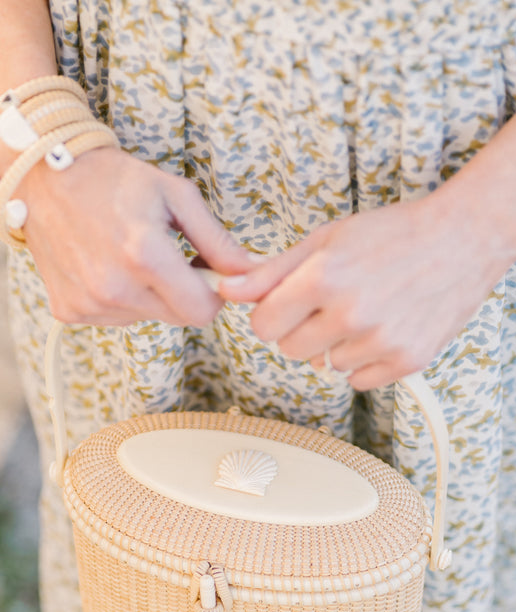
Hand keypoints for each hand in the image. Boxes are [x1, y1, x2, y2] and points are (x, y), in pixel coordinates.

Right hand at [18, 146, 252, 325]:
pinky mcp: (70, 311)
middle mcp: (114, 287)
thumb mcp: (177, 196)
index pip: (202, 312)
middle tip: (169, 258)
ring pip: (148, 319)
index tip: (205, 272)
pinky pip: (116, 319)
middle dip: (183, 294)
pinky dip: (121, 298)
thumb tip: (254, 273)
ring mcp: (89, 303)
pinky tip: (107, 266)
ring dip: (151, 296)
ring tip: (131, 256)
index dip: (213, 295)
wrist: (48, 177)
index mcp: (145, 256)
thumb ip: (218, 241)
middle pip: (178, 319)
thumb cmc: (118, 180)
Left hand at [219, 191, 512, 389]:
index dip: (271, 315)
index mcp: (323, 278)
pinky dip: (364, 361)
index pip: (263, 326)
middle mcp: (350, 314)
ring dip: (336, 345)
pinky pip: (359, 380)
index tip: (287, 305)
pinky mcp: (407, 361)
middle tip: (330, 304)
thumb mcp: (326, 239)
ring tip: (365, 311)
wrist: (464, 238)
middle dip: (300, 330)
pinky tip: (383, 329)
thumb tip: (227, 290)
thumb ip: (272, 271)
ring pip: (326, 365)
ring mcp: (381, 341)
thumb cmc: (393, 233)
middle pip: (290, 350)